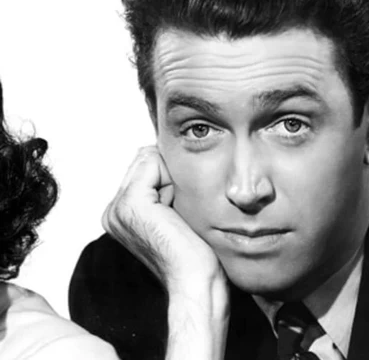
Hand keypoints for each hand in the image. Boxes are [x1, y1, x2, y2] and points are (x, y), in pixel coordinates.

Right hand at [102, 146, 229, 359]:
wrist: (194, 280)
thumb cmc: (192, 251)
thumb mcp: (172, 209)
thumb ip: (158, 182)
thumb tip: (157, 150)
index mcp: (118, 213)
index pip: (142, 165)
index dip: (168, 179)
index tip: (174, 212)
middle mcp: (112, 210)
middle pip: (145, 159)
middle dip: (168, 177)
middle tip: (175, 214)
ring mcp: (118, 207)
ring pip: (149, 159)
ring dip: (171, 180)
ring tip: (174, 214)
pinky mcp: (131, 204)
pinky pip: (153, 162)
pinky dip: (171, 181)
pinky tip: (173, 211)